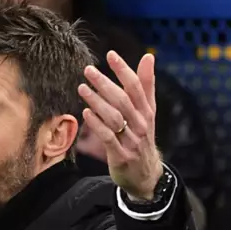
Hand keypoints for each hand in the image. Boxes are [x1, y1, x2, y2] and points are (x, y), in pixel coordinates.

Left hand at [78, 51, 162, 199]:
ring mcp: (132, 141)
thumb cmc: (142, 137)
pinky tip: (86, 112)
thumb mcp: (148, 112)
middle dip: (105, 83)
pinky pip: (108, 138)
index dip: (123, 70)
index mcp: (147, 111)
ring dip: (97, 101)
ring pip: (114, 117)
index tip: (111, 54)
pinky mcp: (121, 155)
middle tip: (88, 70)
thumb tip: (148, 56)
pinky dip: (97, 124)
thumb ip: (146, 85)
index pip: (136, 87)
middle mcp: (141, 124)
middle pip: (122, 100)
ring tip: (82, 88)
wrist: (146, 175)